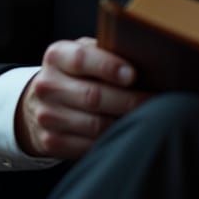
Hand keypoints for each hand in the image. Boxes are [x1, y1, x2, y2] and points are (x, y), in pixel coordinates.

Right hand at [15, 37, 147, 159]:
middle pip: (93, 96)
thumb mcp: (87, 54)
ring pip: (94, 125)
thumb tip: (147, 60)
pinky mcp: (50, 141)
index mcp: (57, 56)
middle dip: (129, 100)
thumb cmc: (78, 73)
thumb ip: (108, 52)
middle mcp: (47, 85)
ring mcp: (46, 116)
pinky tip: (127, 134)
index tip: (133, 75)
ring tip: (148, 119)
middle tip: (156, 102)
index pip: (82, 59)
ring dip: (124, 123)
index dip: (109, 67)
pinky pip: (88, 146)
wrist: (42, 102)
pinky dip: (112, 141)